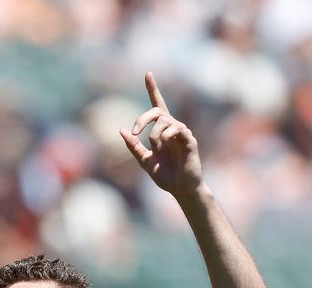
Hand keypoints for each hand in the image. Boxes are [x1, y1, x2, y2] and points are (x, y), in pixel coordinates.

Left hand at [120, 71, 203, 198]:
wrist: (181, 190)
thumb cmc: (166, 176)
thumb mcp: (144, 161)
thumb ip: (134, 146)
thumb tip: (121, 131)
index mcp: (162, 131)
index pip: (157, 105)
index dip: (153, 89)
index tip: (148, 73)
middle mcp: (172, 128)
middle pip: (157, 111)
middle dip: (143, 119)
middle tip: (135, 132)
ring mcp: (182, 133)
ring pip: (165, 121)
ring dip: (154, 134)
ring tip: (156, 148)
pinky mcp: (190, 140)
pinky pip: (177, 129)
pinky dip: (166, 135)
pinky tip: (165, 145)